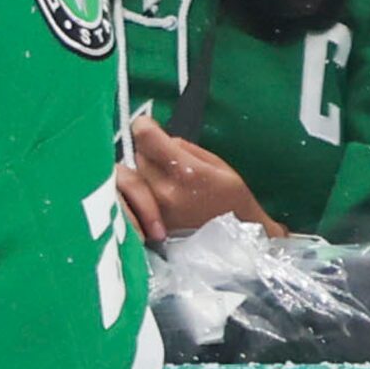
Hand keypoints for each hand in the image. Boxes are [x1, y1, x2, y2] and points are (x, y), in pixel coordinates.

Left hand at [120, 114, 282, 246]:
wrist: (238, 243)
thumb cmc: (231, 199)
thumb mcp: (216, 164)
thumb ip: (183, 147)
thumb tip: (158, 137)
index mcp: (186, 172)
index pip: (145, 138)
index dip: (143, 126)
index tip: (146, 125)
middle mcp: (164, 191)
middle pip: (137, 155)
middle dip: (146, 151)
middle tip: (162, 157)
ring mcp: (153, 211)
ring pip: (131, 176)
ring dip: (142, 172)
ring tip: (160, 177)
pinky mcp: (148, 226)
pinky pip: (133, 199)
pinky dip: (139, 192)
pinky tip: (153, 194)